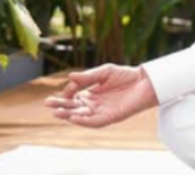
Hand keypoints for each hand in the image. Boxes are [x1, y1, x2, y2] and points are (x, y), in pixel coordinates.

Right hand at [44, 64, 158, 127]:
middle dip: (61, 106)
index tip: (62, 91)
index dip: (66, 95)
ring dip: (69, 115)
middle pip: (74, 107)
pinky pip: (95, 122)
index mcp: (91, 94)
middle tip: (48, 103)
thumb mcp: (105, 72)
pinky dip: (84, 121)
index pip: (73, 97)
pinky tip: (74, 117)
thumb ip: (88, 76)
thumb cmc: (126, 75)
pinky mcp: (111, 117)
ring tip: (57, 112)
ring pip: (82, 116)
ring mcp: (102, 112)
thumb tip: (70, 76)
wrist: (146, 81)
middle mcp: (94, 105)